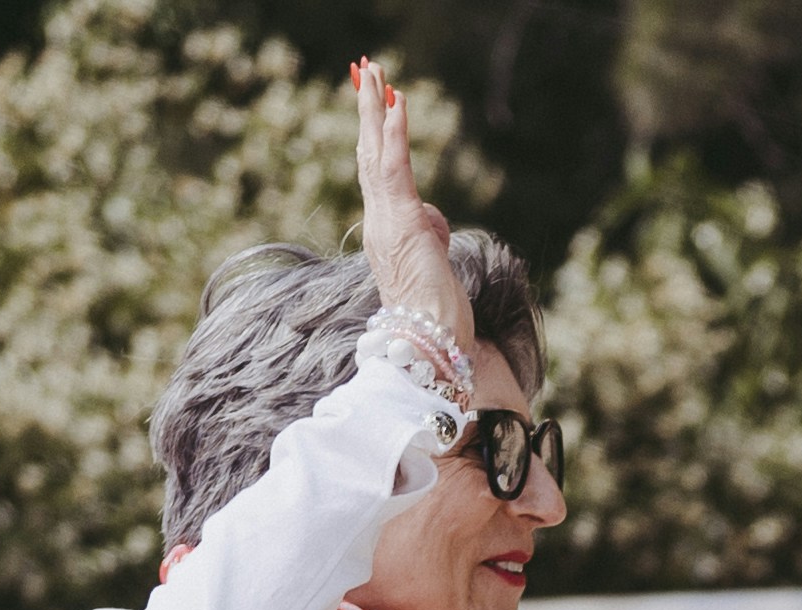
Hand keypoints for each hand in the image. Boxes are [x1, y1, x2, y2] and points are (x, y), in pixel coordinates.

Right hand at [348, 58, 469, 367]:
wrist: (430, 349)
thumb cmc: (436, 319)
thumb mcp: (434, 267)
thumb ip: (429, 237)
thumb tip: (432, 221)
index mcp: (383, 233)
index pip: (375, 174)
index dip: (372, 136)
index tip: (374, 102)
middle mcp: (378, 224)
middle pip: (368, 154)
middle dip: (366, 109)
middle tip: (364, 69)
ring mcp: (387, 223)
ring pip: (375, 154)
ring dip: (374, 109)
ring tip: (372, 71)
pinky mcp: (403, 224)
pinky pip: (395, 170)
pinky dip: (393, 134)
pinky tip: (395, 104)